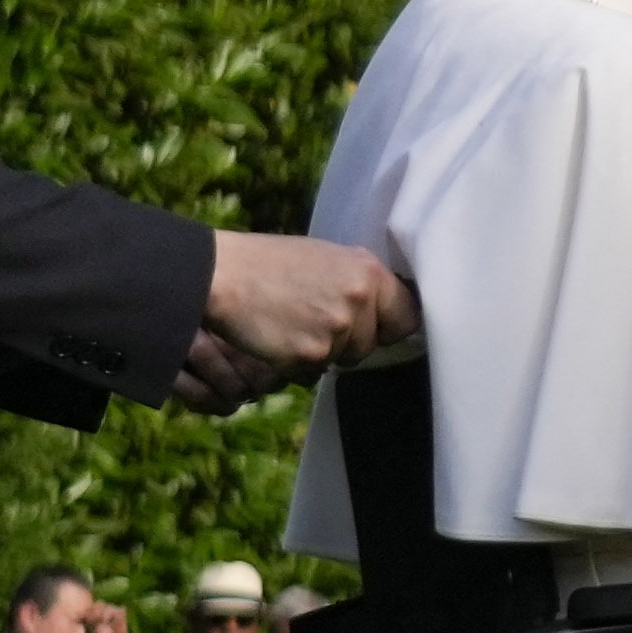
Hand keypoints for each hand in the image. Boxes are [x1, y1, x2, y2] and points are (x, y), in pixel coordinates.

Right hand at [191, 228, 411, 403]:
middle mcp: (359, 300)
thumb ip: (359, 283)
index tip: (383, 329)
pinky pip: (312, 374)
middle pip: (372, 344)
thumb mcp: (326, 258)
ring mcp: (335, 331)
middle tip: (314, 318)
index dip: (393, 325)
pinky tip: (277, 337)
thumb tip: (388, 307)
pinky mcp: (309, 356)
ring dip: (321, 354)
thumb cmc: (270, 263)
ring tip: (291, 323)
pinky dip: (295, 364)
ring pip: (342, 361)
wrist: (222, 275)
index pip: (408, 315)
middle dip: (349, 341)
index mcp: (368, 271)